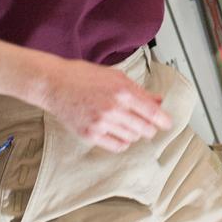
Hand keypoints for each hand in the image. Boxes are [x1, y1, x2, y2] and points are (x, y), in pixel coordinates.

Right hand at [36, 58, 173, 152]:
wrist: (54, 84)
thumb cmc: (83, 76)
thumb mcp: (115, 76)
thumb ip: (139, 90)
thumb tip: (158, 100)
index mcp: (123, 91)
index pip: (152, 112)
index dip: (164, 120)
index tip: (167, 123)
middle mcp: (114, 108)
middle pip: (145, 128)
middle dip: (150, 128)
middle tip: (148, 125)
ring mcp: (101, 123)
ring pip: (132, 138)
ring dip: (135, 133)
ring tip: (127, 124)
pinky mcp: (90, 134)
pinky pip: (117, 145)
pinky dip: (122, 142)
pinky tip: (118, 133)